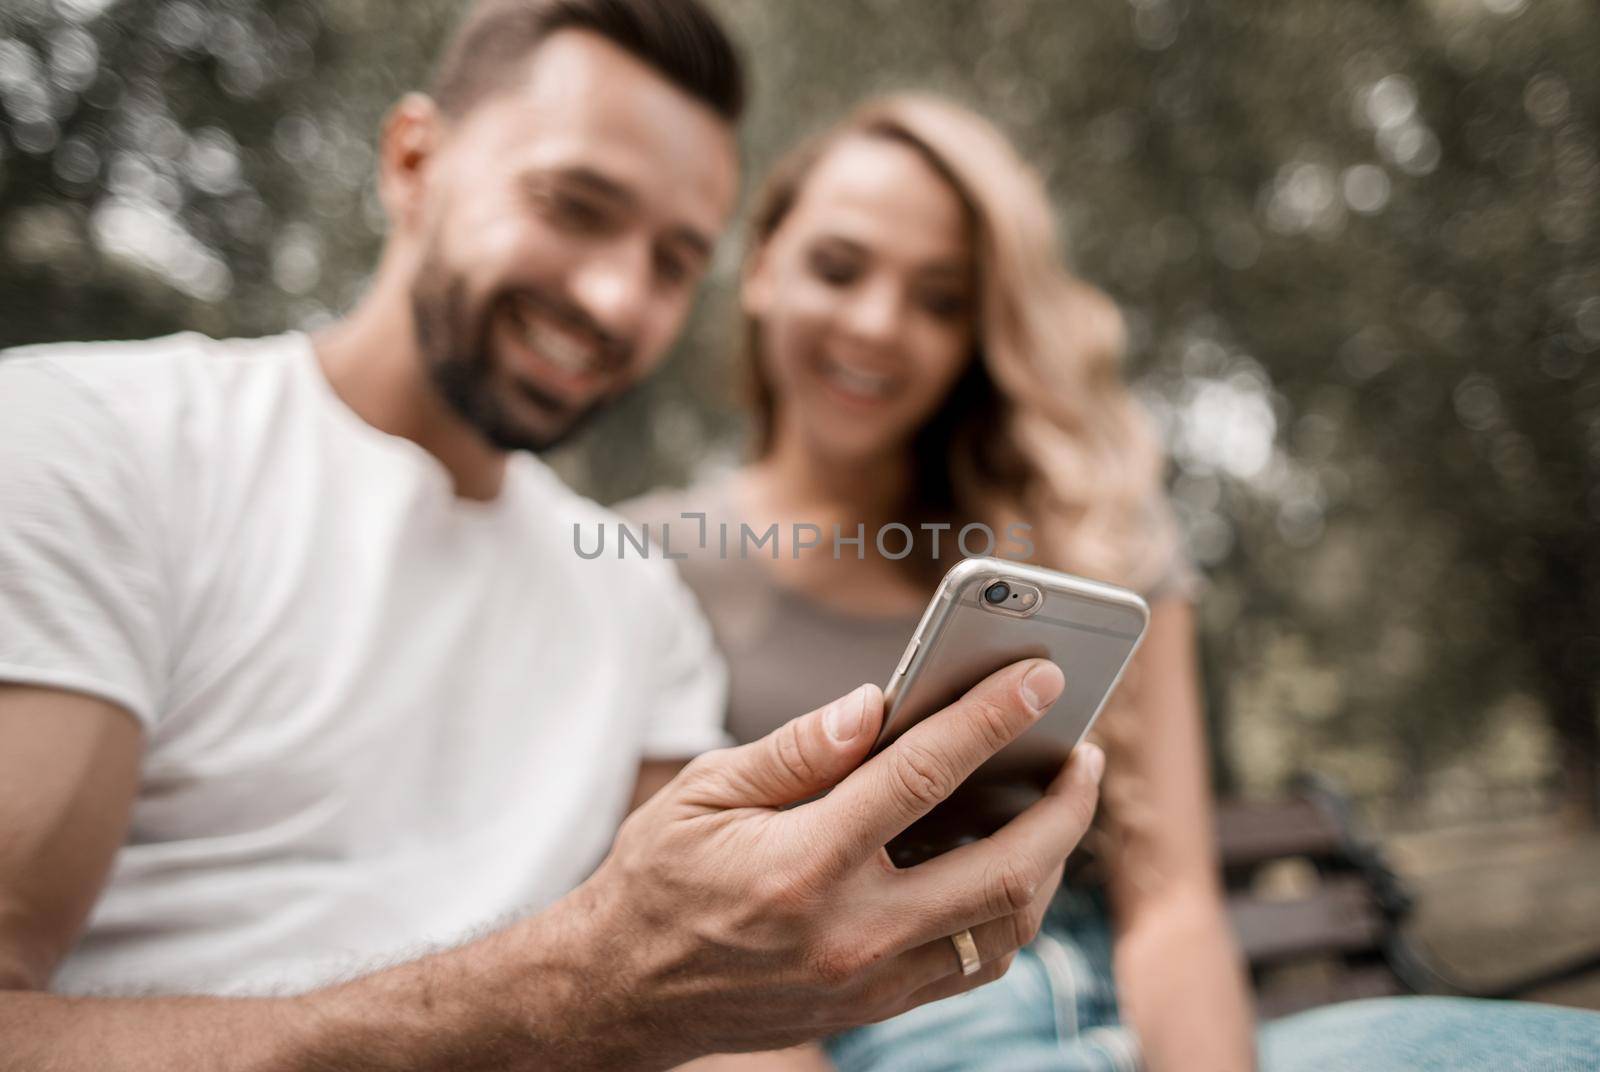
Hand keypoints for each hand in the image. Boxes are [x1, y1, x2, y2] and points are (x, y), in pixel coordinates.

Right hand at [572, 658, 1104, 1063]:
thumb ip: (799, 749)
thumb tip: (878, 703)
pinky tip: (1011, 862)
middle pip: (1003, 870)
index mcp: (802, 864)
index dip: (993, 715)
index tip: (1044, 675)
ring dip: (1051, 864)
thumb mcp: (704, 793)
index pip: (924, 775)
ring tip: (1058, 805)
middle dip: (1065, 807)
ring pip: (1006, 928)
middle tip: (1083, 752)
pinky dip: (1011, 911)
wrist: (623, 994)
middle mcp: (850, 932)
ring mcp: (871, 981)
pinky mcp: (876, 1008)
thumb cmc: (659, 878)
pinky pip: (976, 962)